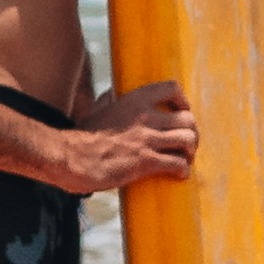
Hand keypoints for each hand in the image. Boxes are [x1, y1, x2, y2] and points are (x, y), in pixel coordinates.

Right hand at [50, 80, 197, 194]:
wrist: (71, 158)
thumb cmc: (81, 137)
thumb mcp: (95, 111)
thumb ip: (107, 100)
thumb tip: (112, 94)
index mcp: (134, 100)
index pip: (171, 88)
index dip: (182, 102)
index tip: (181, 113)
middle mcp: (145, 116)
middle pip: (188, 119)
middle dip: (192, 133)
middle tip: (186, 145)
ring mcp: (147, 139)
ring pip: (188, 140)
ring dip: (190, 152)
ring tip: (184, 160)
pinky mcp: (146, 161)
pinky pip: (178, 163)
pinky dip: (183, 170)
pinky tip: (178, 175)